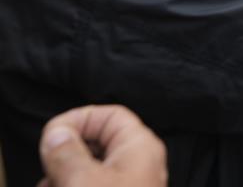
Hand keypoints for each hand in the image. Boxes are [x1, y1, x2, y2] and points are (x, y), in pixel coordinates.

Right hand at [38, 105, 166, 186]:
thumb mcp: (83, 181)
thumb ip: (66, 153)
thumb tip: (56, 133)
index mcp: (140, 147)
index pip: (109, 115)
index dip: (78, 120)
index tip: (50, 137)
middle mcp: (138, 165)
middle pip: (95, 144)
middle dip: (65, 157)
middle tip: (48, 172)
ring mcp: (129, 186)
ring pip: (89, 171)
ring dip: (63, 178)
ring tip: (50, 186)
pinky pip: (91, 186)